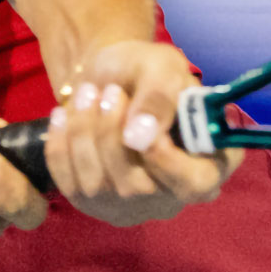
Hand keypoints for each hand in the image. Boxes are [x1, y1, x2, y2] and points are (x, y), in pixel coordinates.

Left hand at [43, 39, 239, 225]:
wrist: (110, 77)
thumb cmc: (146, 71)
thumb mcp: (161, 67)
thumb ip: (159, 96)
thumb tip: (141, 136)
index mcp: (209, 161)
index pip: (195, 183)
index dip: (166, 161)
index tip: (138, 125)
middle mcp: (174, 194)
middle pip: (138, 188)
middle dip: (111, 135)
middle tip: (109, 92)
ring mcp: (133, 205)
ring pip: (99, 186)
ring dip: (84, 133)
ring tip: (88, 94)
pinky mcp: (96, 205)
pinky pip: (69, 184)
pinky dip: (61, 144)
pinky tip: (65, 115)